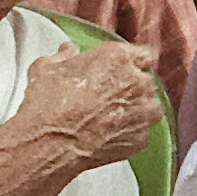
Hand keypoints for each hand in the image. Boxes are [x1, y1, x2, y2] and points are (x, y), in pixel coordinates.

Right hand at [15, 36, 165, 181]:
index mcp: (117, 57)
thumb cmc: (48, 105)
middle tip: (109, 95)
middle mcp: (136, 82)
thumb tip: (68, 52)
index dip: (131, 62)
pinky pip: (142, 132)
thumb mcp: (46, 68)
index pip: (142, 54)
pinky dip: (130, 132)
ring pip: (150, 107)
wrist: (49, 144)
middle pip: (145, 80)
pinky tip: (111, 134)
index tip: (121, 68)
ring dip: (137, 109)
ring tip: (114, 116)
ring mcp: (142, 112)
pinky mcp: (140, 138)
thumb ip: (64, 56)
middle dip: (131, 87)